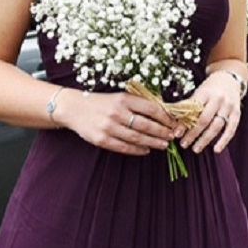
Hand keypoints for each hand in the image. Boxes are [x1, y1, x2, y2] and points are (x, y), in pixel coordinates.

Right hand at [56, 90, 175, 155]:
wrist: (73, 108)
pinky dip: (137, 150)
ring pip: (137, 138)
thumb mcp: (120, 96)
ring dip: (153, 142)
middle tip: (172, 136)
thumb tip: (164, 111)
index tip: (174, 123)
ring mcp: (108, 127)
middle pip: (146, 125)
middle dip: (162, 132)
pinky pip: (123, 147)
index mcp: (124, 99)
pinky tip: (146, 150)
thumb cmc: (102, 102)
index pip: (151, 109)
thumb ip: (139, 102)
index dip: (166, 117)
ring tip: (164, 145)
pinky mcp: (101, 139)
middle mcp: (117, 112)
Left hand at [179, 71, 242, 153]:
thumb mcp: (198, 92)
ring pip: (216, 126)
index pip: (193, 111)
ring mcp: (228, 106)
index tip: (176, 134)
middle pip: (204, 120)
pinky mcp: (237, 113)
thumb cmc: (210, 88)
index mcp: (205, 93)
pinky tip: (216, 150)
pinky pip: (231, 129)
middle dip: (193, 134)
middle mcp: (218, 99)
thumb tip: (174, 123)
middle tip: (184, 144)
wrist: (229, 79)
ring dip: (205, 139)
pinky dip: (224, 140)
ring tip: (195, 148)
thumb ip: (188, 106)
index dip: (184, 124)